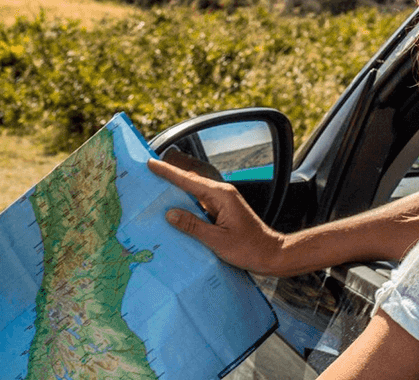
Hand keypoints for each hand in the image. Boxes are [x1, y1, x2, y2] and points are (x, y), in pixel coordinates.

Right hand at [147, 157, 287, 275]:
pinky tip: (174, 211)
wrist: (272, 254)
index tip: (151, 164)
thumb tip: (170, 214)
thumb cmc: (249, 249)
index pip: (188, 181)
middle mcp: (221, 194)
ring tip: (154, 190)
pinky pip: (199, 204)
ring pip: (193, 194)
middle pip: (189, 183)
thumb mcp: (217, 240)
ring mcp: (222, 202)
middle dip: (168, 177)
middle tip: (147, 173)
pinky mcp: (221, 211)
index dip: (168, 172)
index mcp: (221, 195)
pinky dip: (185, 205)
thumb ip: (192, 226)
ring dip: (175, 191)